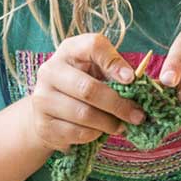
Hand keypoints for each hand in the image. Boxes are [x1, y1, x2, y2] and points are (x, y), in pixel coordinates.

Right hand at [23, 33, 146, 152]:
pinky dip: (95, 135)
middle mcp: (50, 71)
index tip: (132, 79)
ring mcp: (42, 98)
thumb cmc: (83, 84)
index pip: (92, 46)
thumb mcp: (98, 71)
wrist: (49, 110)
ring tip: (122, 125)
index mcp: (69, 51)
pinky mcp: (43, 124)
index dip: (114, 62)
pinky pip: (77, 133)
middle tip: (138, 116)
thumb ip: (115, 73)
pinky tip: (100, 132)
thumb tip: (136, 84)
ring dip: (109, 123)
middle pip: (89, 89)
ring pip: (84, 114)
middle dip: (119, 105)